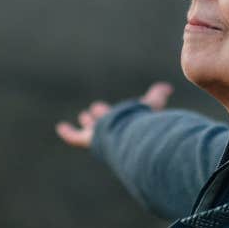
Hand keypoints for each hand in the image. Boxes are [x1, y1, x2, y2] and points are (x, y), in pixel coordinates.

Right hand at [55, 81, 172, 148]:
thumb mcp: (151, 105)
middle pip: (106, 123)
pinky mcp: (88, 140)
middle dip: (102, 116)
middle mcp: (113, 131)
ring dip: (89, 122)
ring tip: (84, 116)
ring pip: (93, 128)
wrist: (132, 136)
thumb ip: (157, 96)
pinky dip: (68, 133)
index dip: (117, 110)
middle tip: (95, 111)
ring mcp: (100, 136)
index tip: (116, 105)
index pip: (120, 116)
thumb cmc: (143, 123)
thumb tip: (167, 88)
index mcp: (127, 123)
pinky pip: (75, 138)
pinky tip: (61, 128)